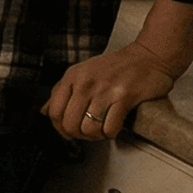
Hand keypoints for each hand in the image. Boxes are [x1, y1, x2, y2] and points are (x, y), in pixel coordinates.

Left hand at [42, 42, 179, 141]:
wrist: (148, 56)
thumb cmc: (114, 67)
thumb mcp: (81, 73)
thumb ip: (61, 91)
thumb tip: (44, 112)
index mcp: (72, 77)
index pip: (54, 112)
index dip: (60, 128)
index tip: (70, 132)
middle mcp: (85, 83)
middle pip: (70, 124)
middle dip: (78, 135)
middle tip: (88, 134)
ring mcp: (105, 89)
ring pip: (89, 128)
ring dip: (96, 136)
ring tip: (102, 131)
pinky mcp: (125, 97)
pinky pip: (110, 127)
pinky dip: (111, 134)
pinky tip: (114, 128)